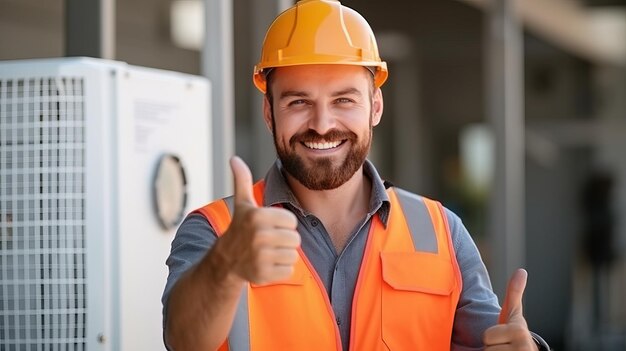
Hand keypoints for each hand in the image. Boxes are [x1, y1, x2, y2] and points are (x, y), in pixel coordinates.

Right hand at [218, 156, 300, 284]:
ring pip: (293, 255)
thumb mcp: (242, 204)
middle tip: (268, 241)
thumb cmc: (239, 228)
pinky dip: (280, 270)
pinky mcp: (263, 274)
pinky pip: (288, 270)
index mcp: (258, 216)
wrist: (225, 260)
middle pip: (295, 239)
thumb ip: (242, 180)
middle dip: (285, 241)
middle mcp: (259, 235)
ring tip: (268, 252)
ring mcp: (260, 256)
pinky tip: (266, 265)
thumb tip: (234, 158)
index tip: (268, 227)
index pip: (292, 221)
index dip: (283, 225)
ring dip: (283, 255)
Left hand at [483, 269, 537, 349]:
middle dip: (492, 348)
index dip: (491, 337)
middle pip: (487, 348)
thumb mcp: (514, 315)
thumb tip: (522, 270)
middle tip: (504, 348)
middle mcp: (524, 348)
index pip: (487, 335)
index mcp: (520, 332)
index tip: (504, 337)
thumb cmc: (514, 335)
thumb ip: (515, 292)